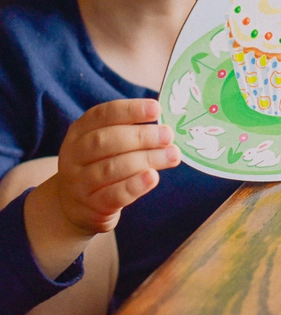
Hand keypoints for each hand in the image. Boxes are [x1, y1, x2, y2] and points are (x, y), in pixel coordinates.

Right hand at [56, 98, 179, 235]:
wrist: (75, 206)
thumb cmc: (101, 164)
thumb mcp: (106, 143)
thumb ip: (130, 130)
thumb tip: (166, 125)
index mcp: (80, 130)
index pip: (103, 115)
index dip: (130, 110)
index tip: (156, 108)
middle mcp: (74, 154)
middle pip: (106, 140)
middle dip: (141, 136)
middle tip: (168, 135)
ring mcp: (80, 182)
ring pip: (112, 168)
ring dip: (147, 159)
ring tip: (173, 155)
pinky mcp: (92, 206)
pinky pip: (114, 194)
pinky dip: (136, 185)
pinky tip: (154, 177)